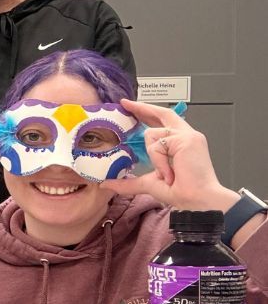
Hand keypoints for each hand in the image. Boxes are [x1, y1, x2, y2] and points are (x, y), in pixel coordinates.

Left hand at [100, 99, 237, 211]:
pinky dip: (158, 160)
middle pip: (162, 113)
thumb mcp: (148, 183)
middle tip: (125, 103)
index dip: (147, 114)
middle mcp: (186, 135)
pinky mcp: (186, 139)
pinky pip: (158, 145)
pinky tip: (169, 172)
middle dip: (142, 107)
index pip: (163, 122)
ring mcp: (187, 135)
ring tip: (166, 174)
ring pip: (153, 134)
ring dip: (153, 156)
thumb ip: (128, 182)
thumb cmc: (181, 191)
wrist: (197, 200)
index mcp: (180, 142)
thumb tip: (107, 184)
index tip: (132, 109)